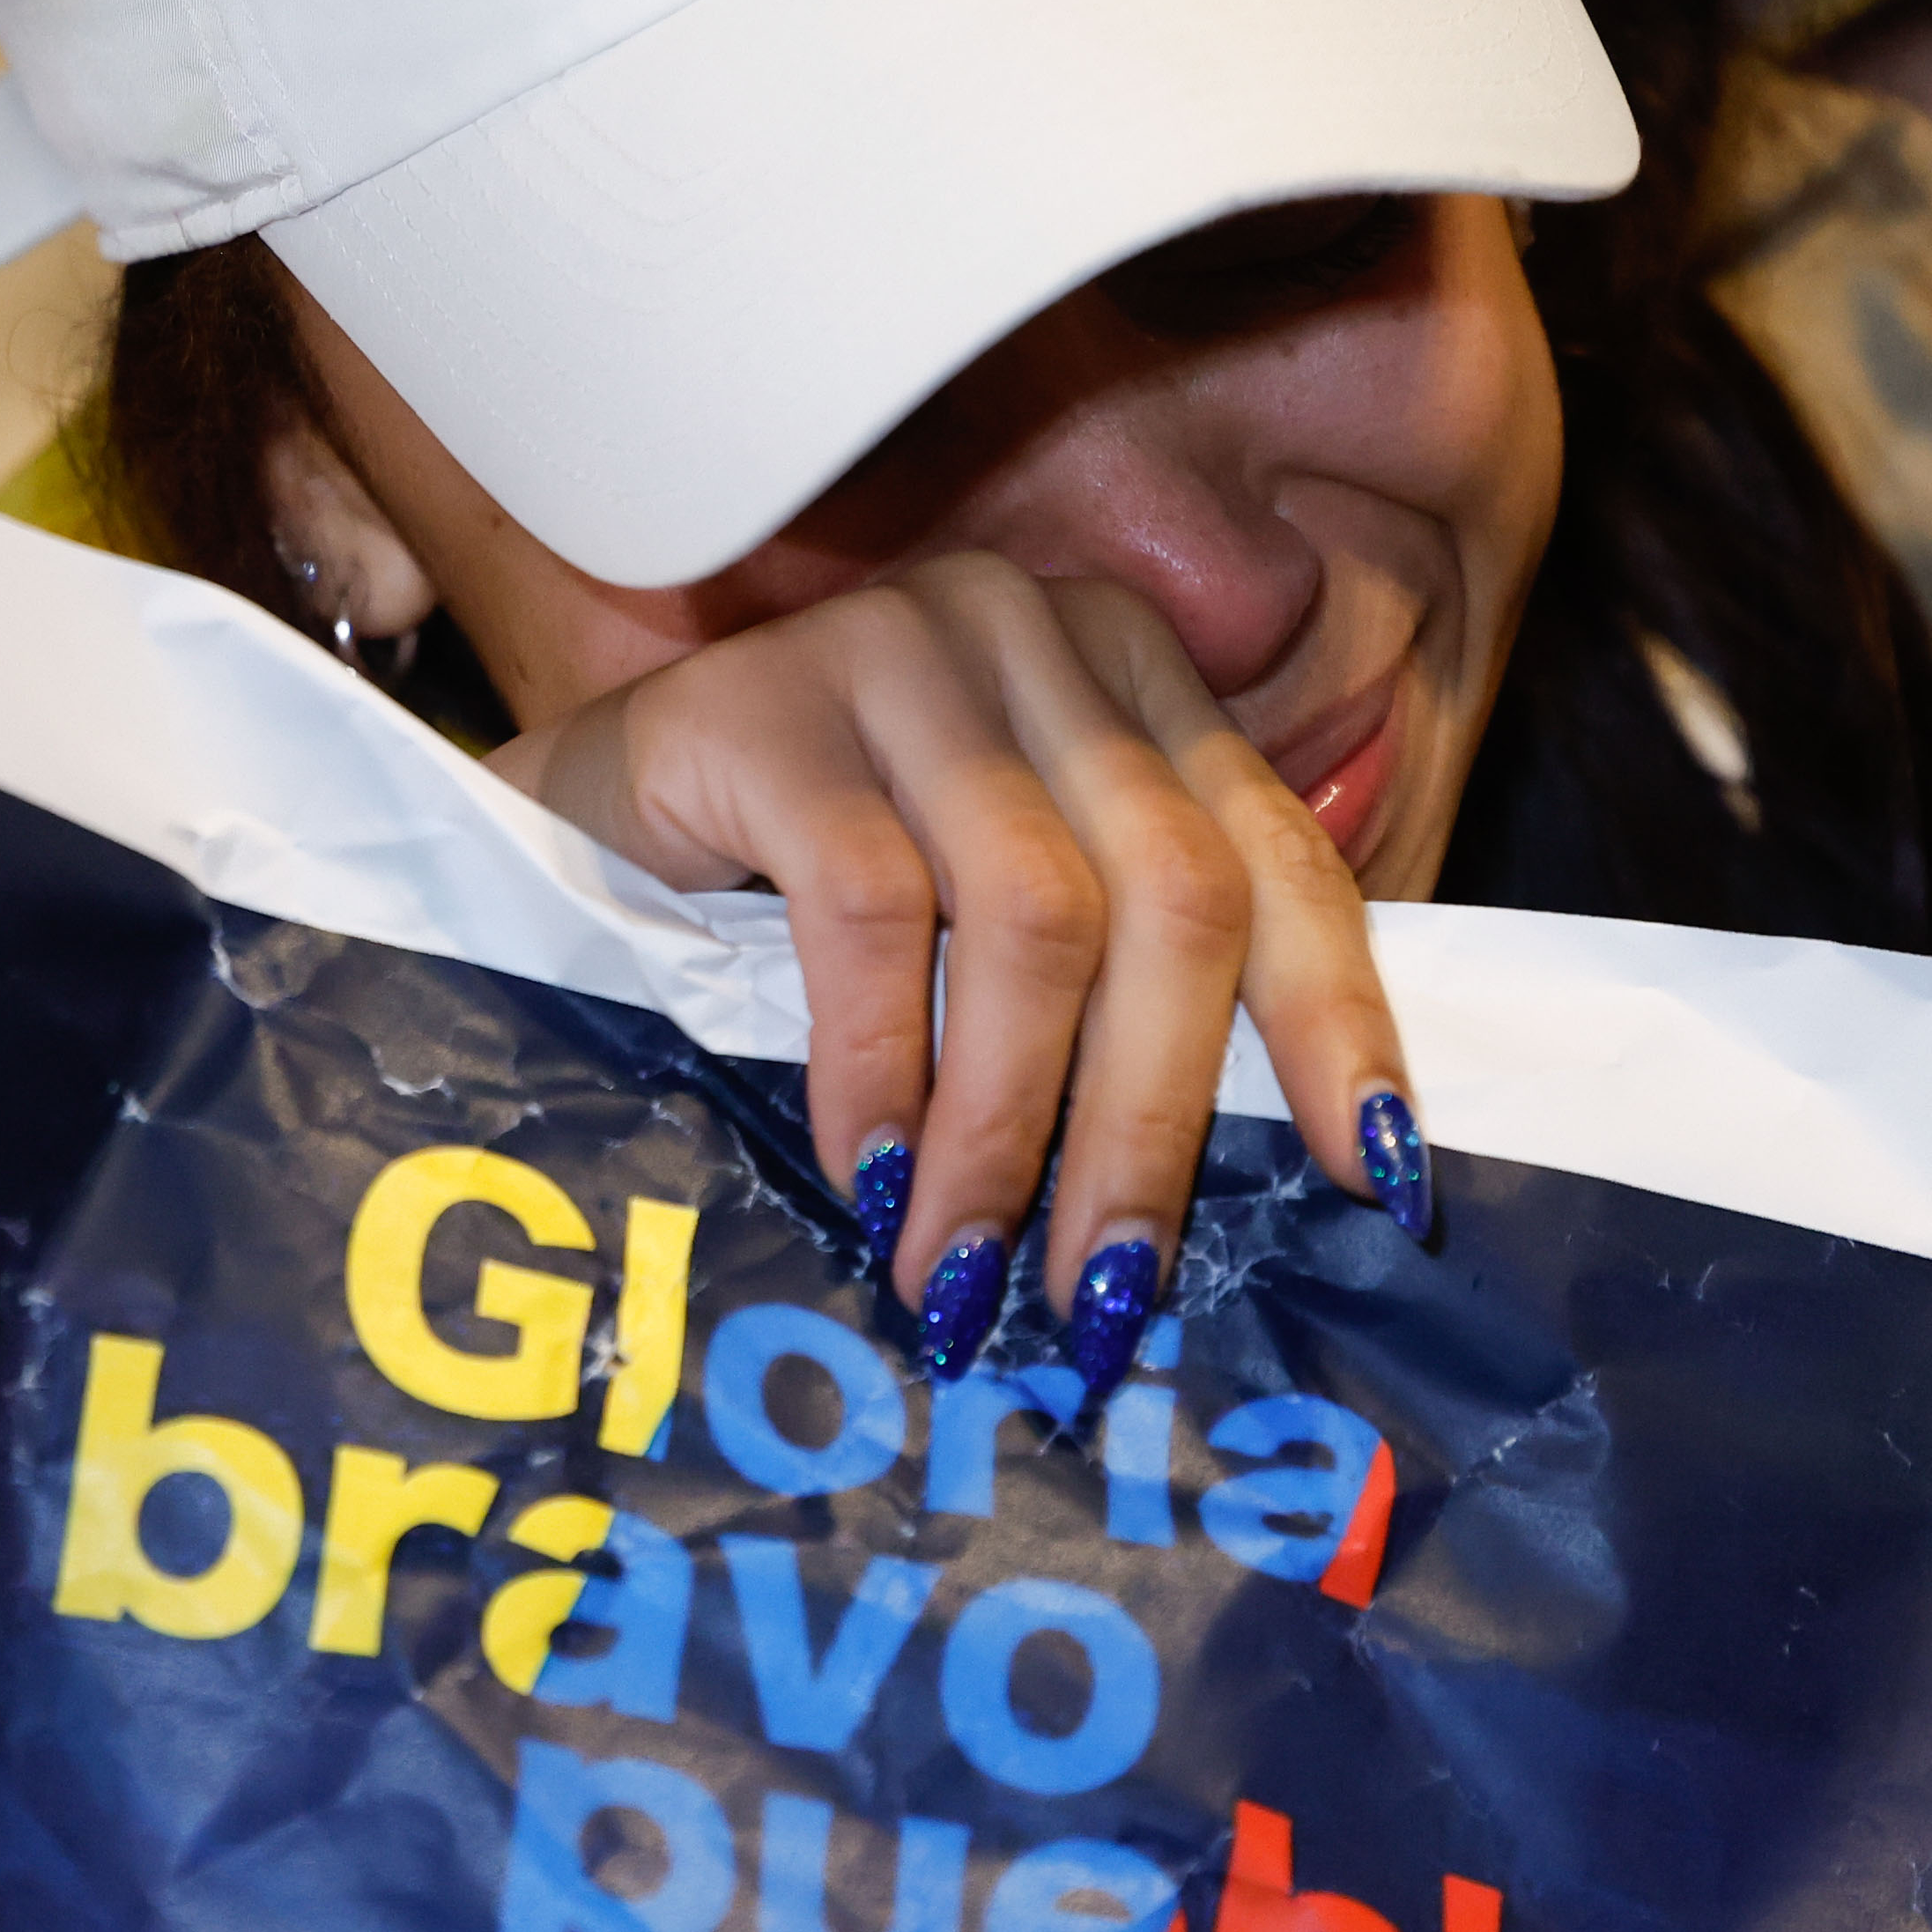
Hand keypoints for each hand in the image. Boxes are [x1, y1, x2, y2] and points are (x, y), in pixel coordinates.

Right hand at [483, 552, 1421, 1386]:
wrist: (557, 826)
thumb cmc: (789, 905)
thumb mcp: (985, 928)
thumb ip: (1115, 997)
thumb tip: (1266, 1196)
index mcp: (1130, 680)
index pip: (1273, 852)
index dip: (1336, 1015)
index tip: (1374, 1174)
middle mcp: (1036, 634)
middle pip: (1171, 891)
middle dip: (1152, 1120)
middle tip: (1100, 1297)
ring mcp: (902, 647)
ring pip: (1036, 909)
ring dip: (1009, 1126)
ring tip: (966, 1274)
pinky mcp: (763, 699)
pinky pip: (866, 904)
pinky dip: (879, 1068)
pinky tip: (862, 1177)